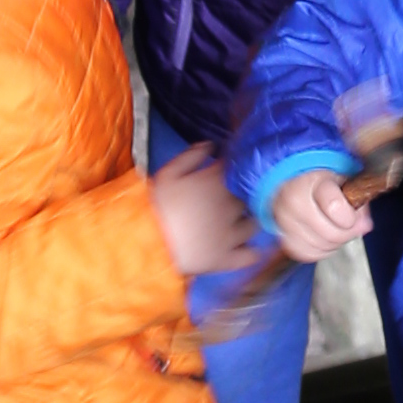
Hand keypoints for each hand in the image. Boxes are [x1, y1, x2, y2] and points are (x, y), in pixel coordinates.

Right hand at [148, 145, 257, 276]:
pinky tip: (250, 248)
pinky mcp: (227, 258)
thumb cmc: (155, 205)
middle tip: (234, 197)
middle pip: (250, 195)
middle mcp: (232, 205)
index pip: (238, 167)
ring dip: (250, 220)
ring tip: (242, 221)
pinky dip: (252, 252)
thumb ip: (192, 155)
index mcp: (218, 182)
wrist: (147, 242)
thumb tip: (213, 144)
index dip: (236, 167)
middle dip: (244, 194)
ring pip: (255, 223)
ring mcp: (232, 234)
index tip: (230, 169)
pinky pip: (250, 255)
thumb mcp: (168, 173)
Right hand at [264, 162, 375, 262]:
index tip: (353, 213)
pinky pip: (308, 254)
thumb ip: (357, 200)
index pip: (335, 207)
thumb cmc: (321, 183)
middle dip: (346, 233)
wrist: (294, 183)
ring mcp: (285, 224)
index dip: (350, 216)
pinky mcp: (284, 239)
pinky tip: (325, 238)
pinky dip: (321, 250)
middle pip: (330, 234)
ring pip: (320, 247)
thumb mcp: (341, 180)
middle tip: (349, 224)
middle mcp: (291, 204)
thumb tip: (364, 225)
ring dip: (335, 243)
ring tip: (337, 228)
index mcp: (308, 185)